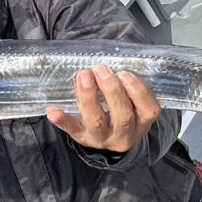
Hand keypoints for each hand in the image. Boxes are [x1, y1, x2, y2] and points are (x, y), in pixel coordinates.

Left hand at [46, 65, 161, 153]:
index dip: (138, 91)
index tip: (124, 73)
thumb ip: (125, 84)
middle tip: (100, 69)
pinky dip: (62, 120)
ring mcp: (102, 139)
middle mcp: (124, 135)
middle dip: (112, 90)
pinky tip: (53, 111)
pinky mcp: (82, 138)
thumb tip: (107, 62)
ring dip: (89, 97)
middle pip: (123, 116)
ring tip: (83, 76)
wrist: (107, 137)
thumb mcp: (132, 101)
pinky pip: (72, 130)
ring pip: (97, 122)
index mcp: (141, 123)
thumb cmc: (121, 108)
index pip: (149, 110)